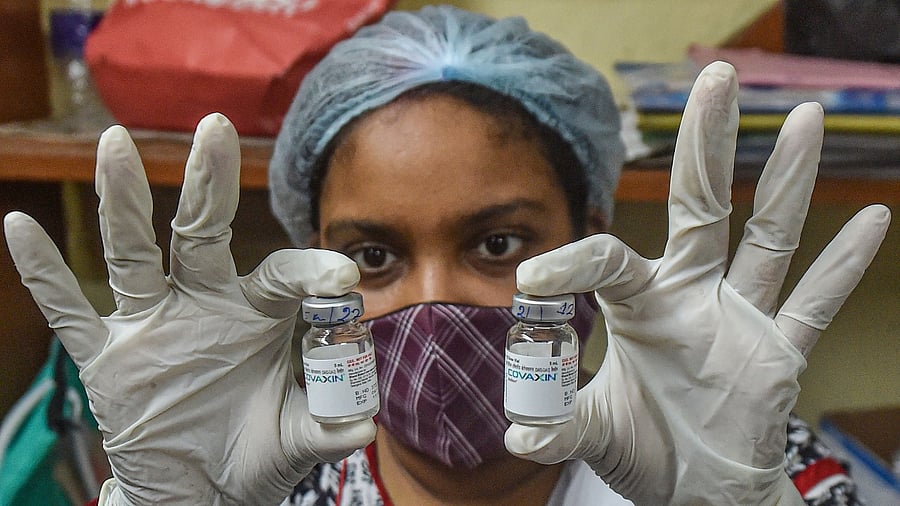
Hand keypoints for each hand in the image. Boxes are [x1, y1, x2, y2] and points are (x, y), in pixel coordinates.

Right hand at [4, 114, 375, 504]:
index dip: (310, 271)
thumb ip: (326, 424)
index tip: (343, 277)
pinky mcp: (107, 357)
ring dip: (121, 202)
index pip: (282, 274)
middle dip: (208, 183)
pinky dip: (45, 274)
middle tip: (215, 127)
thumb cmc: (254, 453)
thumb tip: (362, 423)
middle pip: (201, 232)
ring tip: (115, 143)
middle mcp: (203, 304)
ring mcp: (152, 325)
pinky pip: (70, 312)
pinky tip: (19, 225)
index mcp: (256, 314)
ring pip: (134, 255)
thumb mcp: (295, 438)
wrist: (200, 490)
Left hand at [504, 62, 890, 504]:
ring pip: (768, 237)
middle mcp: (691, 294)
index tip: (531, 282)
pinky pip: (814, 303)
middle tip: (715, 78)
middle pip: (700, 205)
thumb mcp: (593, 432)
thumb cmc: (643, 449)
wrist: (694, 489)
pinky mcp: (779, 351)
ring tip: (806, 118)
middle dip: (706, 145)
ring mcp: (739, 317)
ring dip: (789, 181)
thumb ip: (560, 422)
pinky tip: (872, 219)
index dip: (571, 261)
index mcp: (639, 304)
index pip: (607, 259)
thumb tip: (519, 433)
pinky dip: (843, 266)